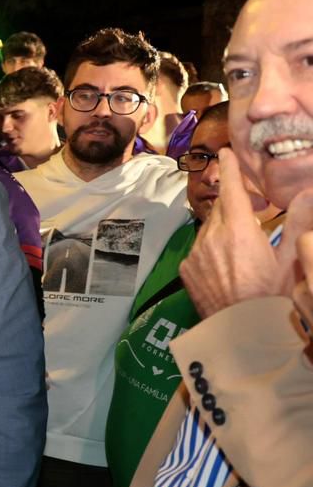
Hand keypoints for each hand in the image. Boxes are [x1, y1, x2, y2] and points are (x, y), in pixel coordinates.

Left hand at [181, 148, 312, 316]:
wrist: (241, 334)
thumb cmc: (272, 298)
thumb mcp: (291, 260)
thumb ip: (298, 223)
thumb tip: (307, 194)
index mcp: (238, 230)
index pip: (232, 190)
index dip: (230, 169)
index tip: (226, 152)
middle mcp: (211, 237)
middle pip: (221, 208)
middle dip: (236, 202)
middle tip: (257, 208)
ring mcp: (195, 254)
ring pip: (209, 228)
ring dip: (224, 226)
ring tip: (244, 240)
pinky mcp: (186, 270)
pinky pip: (199, 248)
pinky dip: (212, 247)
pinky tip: (228, 263)